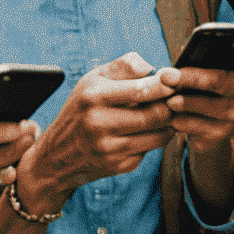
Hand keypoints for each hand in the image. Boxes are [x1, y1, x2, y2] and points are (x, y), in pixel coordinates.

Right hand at [17, 52, 175, 210]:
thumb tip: (154, 68)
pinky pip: (149, 150)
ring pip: (158, 135)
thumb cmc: (81, 109)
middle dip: (171, 105)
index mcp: (94, 96)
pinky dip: (154, 140)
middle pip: (155, 115)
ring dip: (168, 124)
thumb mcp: (93, 79)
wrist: (56, 155)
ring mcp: (108, 148)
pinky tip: (146, 132)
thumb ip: (124, 66)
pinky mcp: (117, 166)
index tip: (175, 80)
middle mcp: (99, 124)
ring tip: (165, 114)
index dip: (165, 85)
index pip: (141, 90)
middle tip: (176, 98)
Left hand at [163, 63, 233, 153]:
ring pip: (200, 122)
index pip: (217, 79)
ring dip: (179, 114)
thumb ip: (198, 63)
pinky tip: (172, 121)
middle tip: (163, 92)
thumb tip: (183, 49)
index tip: (168, 74)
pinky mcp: (216, 141)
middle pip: (209, 103)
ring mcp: (229, 126)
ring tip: (166, 106)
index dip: (192, 76)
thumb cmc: (210, 92)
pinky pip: (195, 135)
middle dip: (184, 97)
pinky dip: (181, 127)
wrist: (218, 121)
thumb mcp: (208, 75)